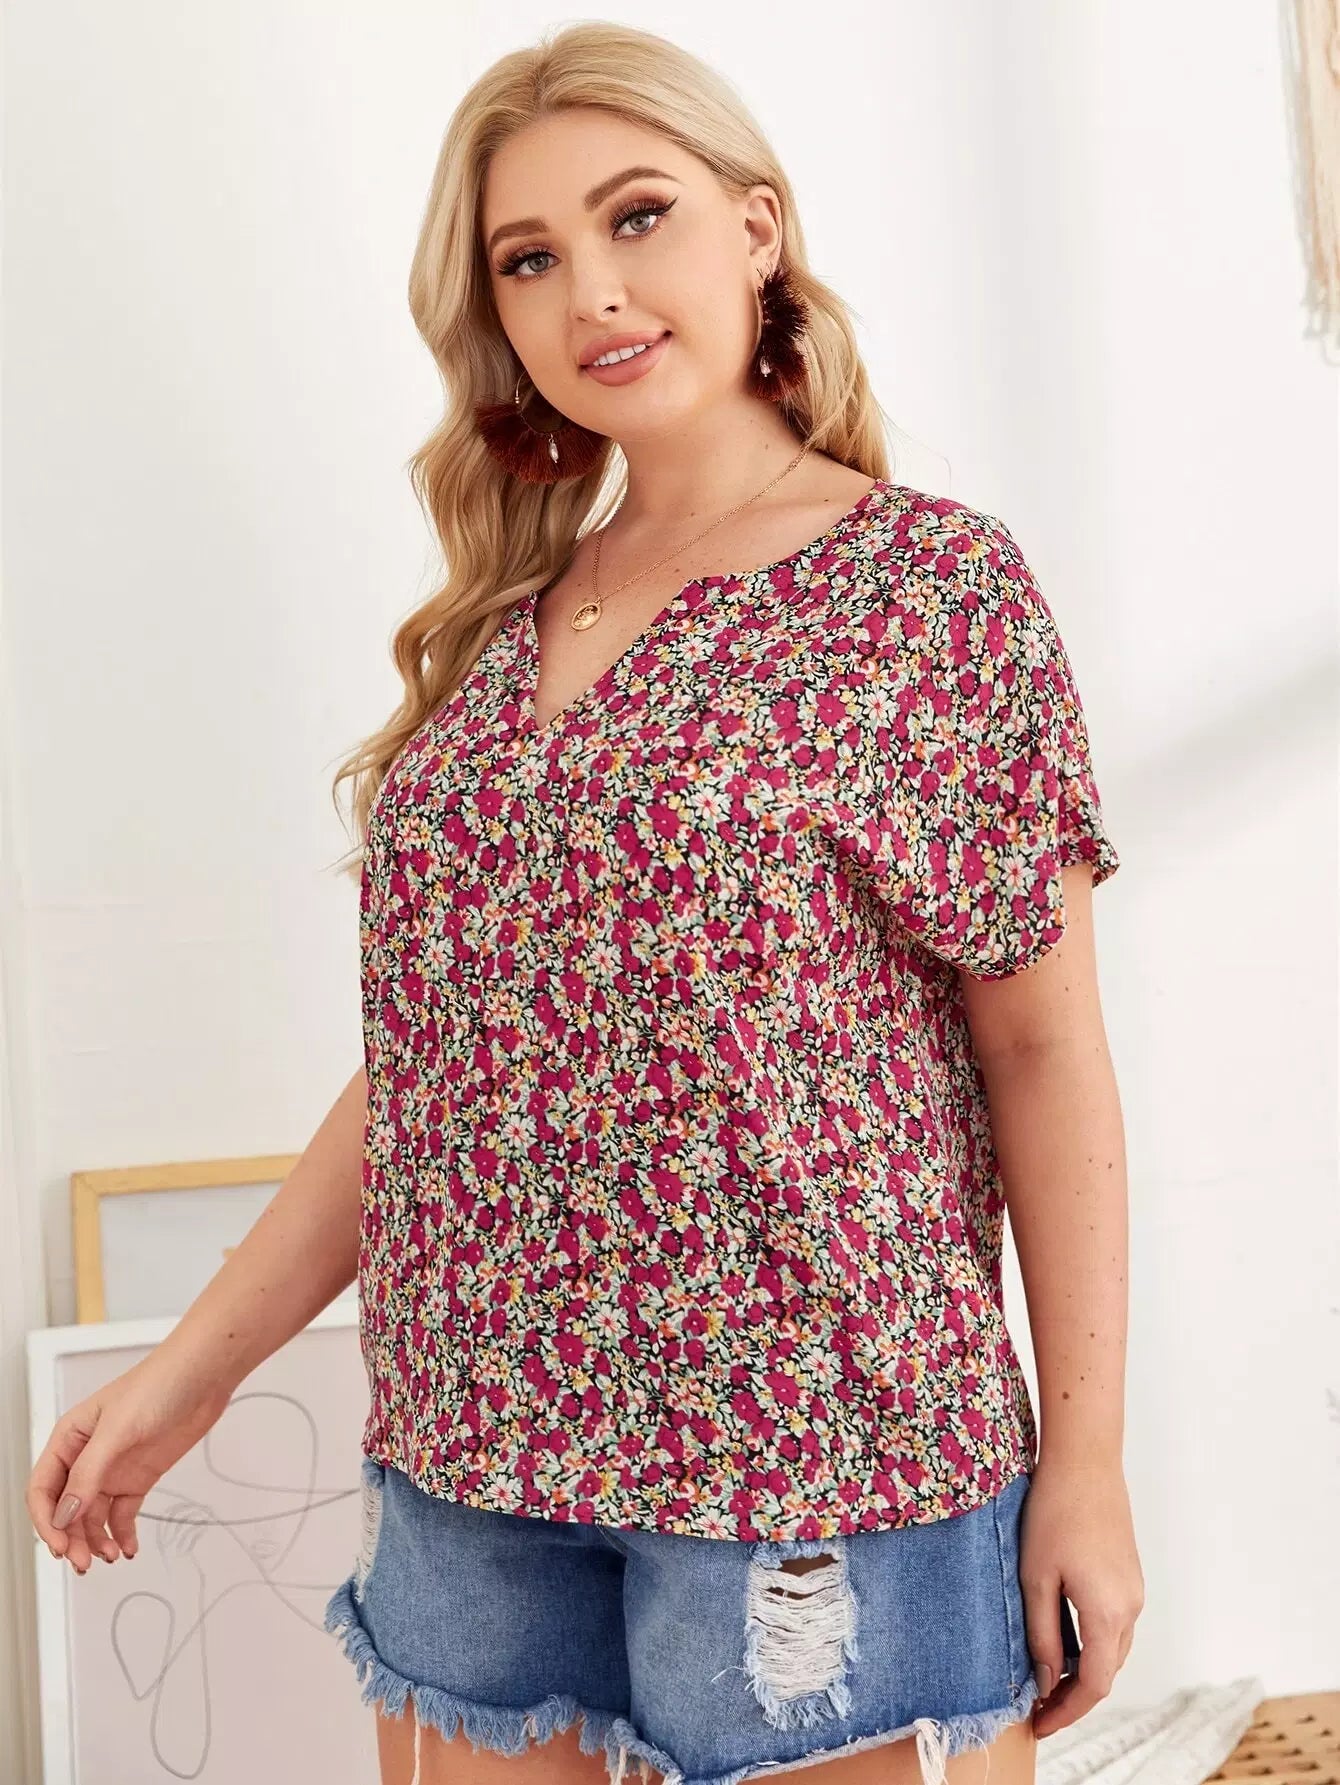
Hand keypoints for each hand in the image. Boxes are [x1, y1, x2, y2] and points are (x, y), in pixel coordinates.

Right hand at [26, 1350, 234, 1573]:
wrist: (204, 1376)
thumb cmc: (159, 1384)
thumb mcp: (117, 1428)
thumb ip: (89, 1473)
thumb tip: (65, 1515)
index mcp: (69, 1438)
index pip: (43, 1489)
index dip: (46, 1521)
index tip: (60, 1545)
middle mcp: (87, 1457)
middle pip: (66, 1509)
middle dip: (70, 1538)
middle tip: (83, 1562)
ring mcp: (113, 1468)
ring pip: (92, 1516)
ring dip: (96, 1540)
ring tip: (109, 1556)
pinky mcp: (139, 1477)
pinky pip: (122, 1513)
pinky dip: (122, 1533)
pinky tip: (127, 1548)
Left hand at [1021, 1455, 1143, 1735]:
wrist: (1085, 1460)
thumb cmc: (1055, 1512)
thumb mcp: (1036, 1578)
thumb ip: (1042, 1635)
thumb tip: (1045, 1680)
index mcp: (1109, 1613)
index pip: (1093, 1685)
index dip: (1066, 1711)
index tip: (1040, 1723)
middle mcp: (1131, 1608)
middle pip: (1106, 1671)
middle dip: (1073, 1695)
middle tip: (1037, 1705)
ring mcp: (1135, 1590)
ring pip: (1112, 1649)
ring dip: (1083, 1669)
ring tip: (1045, 1675)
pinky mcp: (1129, 1575)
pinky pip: (1114, 1624)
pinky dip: (1091, 1642)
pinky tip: (1063, 1637)